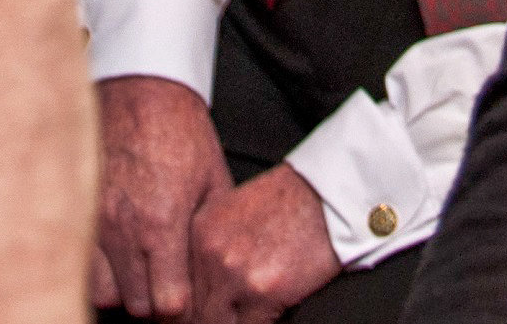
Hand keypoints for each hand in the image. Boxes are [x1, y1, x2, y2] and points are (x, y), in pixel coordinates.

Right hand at [90, 75, 230, 316]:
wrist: (141, 88)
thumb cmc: (181, 130)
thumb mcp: (214, 179)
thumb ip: (211, 232)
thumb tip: (218, 271)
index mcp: (163, 225)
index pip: (168, 305)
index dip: (182, 310)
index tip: (187, 300)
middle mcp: (125, 229)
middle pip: (135, 307)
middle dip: (153, 304)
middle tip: (165, 286)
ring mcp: (96, 221)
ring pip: (102, 292)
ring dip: (123, 290)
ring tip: (139, 272)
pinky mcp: (79, 210)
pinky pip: (82, 262)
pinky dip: (99, 269)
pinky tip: (117, 254)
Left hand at [186, 163, 339, 323]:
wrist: (328, 195)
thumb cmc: (289, 202)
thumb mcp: (233, 212)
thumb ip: (210, 247)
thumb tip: (200, 287)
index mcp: (199, 232)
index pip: (178, 288)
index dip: (186, 311)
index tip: (193, 316)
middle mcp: (211, 253)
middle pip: (192, 312)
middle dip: (206, 320)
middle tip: (223, 317)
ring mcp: (235, 274)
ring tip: (241, 317)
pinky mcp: (264, 292)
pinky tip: (266, 316)